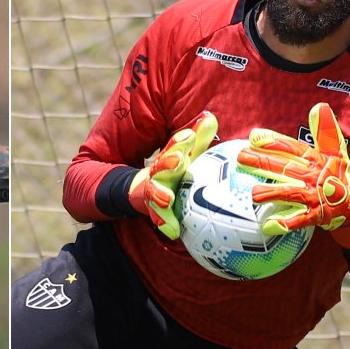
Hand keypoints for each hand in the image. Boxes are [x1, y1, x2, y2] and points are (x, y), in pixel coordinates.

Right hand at [129, 112, 217, 239]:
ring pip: (155, 192)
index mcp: (169, 158)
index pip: (174, 146)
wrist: (139, 191)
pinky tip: (172, 231)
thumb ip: (199, 138)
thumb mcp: (186, 154)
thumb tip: (210, 117)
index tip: (189, 135)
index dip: (180, 141)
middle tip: (178, 159)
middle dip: (168, 162)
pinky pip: (159, 217)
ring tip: (166, 199)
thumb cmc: (172, 170)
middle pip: (161, 166)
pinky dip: (164, 223)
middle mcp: (159, 173)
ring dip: (159, 194)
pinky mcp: (152, 209)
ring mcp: (153, 191)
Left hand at [237, 102, 349, 248]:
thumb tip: (319, 106)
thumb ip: (324, 130)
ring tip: (252, 194)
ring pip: (290, 193)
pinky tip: (267, 225)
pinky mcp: (316, 215)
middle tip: (240, 157)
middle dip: (263, 162)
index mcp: (316, 159)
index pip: (292, 148)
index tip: (253, 136)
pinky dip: (285, 223)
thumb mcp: (334, 150)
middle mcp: (314, 176)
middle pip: (285, 167)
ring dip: (272, 193)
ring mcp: (315, 196)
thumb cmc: (335, 174)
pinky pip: (299, 220)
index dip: (274, 142)